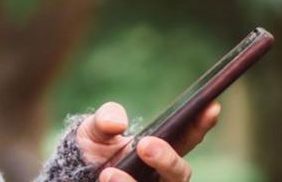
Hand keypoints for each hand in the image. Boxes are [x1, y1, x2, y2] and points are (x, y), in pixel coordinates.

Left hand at [74, 100, 222, 181]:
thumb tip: (117, 123)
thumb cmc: (90, 154)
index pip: (188, 138)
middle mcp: (160, 178)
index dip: (202, 124)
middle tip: (145, 145)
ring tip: (109, 174)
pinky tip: (107, 180)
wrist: (70, 180)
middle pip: (181, 174)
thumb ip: (105, 118)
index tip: (211, 106)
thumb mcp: (93, 130)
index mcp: (159, 151)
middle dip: (167, 160)